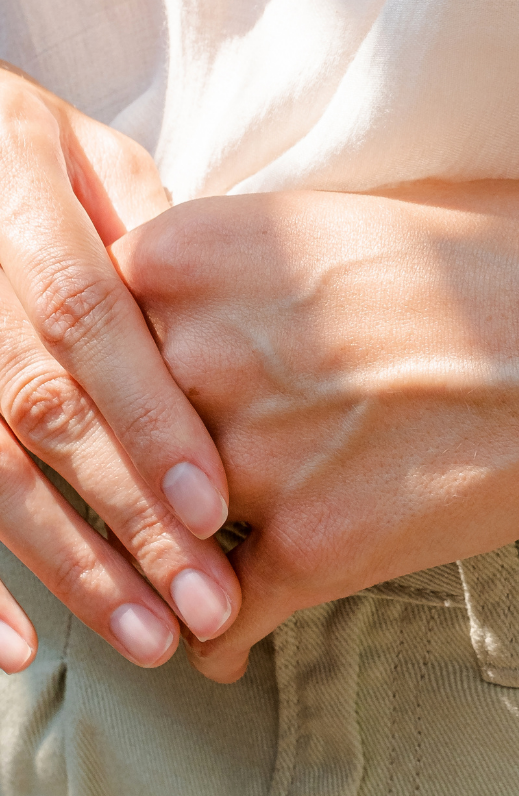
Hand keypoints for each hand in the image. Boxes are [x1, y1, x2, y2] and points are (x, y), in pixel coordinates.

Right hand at [0, 65, 239, 673]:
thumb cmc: (19, 147)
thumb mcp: (85, 152)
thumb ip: (147, 228)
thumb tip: (220, 319)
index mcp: (17, 201)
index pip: (87, 321)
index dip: (144, 415)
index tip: (211, 506)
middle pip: (41, 411)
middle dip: (125, 516)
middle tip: (202, 603)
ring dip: (64, 566)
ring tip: (144, 635)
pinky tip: (15, 648)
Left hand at [111, 183, 518, 681]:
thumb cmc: (498, 256)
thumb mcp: (348, 218)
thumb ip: (252, 263)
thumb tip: (218, 306)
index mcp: (196, 255)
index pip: (106, 319)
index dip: (144, 355)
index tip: (161, 382)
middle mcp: (203, 354)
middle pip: (133, 422)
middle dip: (167, 446)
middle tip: (210, 457)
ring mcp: (252, 457)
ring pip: (174, 523)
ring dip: (190, 543)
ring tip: (201, 561)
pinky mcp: (313, 546)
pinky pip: (226, 616)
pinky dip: (220, 633)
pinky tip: (224, 639)